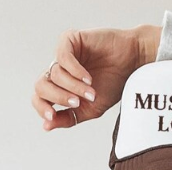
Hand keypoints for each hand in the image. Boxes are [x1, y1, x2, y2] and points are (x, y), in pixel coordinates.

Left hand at [32, 25, 159, 131]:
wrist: (132, 63)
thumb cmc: (114, 83)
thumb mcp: (90, 110)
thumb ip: (68, 118)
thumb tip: (46, 126)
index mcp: (60, 87)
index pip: (39, 97)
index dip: (42, 108)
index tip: (52, 116)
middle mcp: (59, 70)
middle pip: (41, 86)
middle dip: (58, 98)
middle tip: (76, 103)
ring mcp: (63, 54)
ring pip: (55, 75)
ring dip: (74, 87)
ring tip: (91, 92)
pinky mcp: (70, 40)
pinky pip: (63, 58)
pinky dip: (75, 72)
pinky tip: (88, 78)